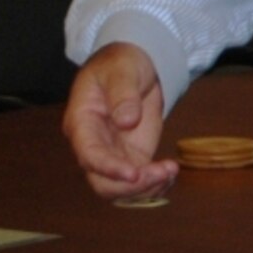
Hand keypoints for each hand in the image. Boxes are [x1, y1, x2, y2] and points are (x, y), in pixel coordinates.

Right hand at [61, 42, 179, 200]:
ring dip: (145, 188)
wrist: (133, 65)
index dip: (108, 168)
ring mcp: (113, 153)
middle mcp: (93, 145)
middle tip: (161, 174)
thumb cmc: (120, 63)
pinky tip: (171, 172)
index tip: (133, 173)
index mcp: (82, 123)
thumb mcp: (121, 70)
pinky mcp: (132, 155)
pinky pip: (138, 180)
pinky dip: (154, 183)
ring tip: (170, 172)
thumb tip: (126, 121)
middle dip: (130, 186)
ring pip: (119, 188)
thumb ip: (123, 94)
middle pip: (102, 181)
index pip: (89, 154)